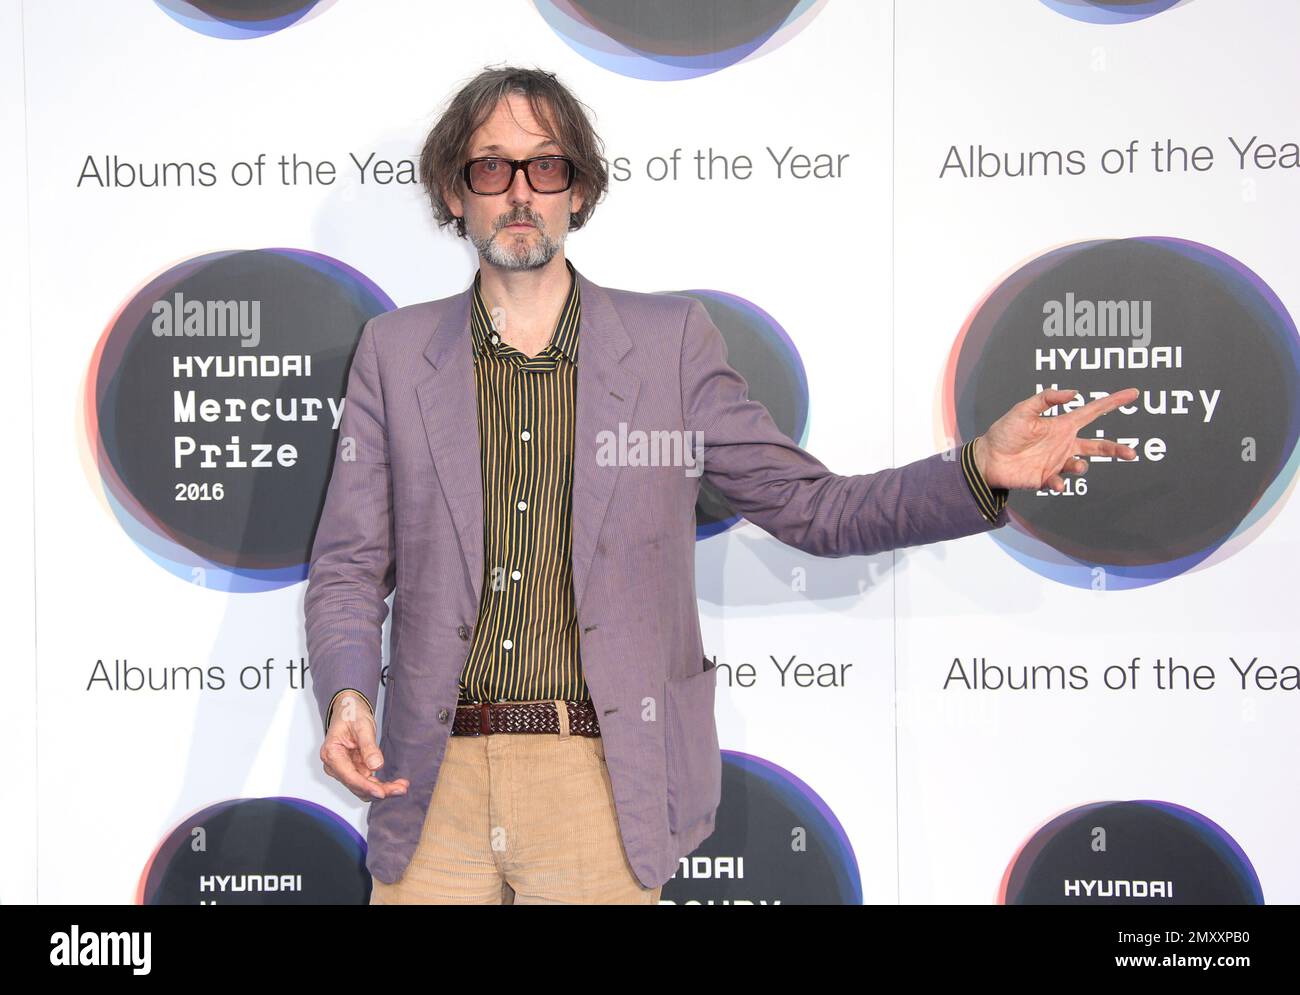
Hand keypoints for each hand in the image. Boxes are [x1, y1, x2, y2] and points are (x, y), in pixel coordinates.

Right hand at [320, 691, 408, 801]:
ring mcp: (344, 769)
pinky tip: (395, 784)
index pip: (349, 776)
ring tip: (402, 786)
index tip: (382, 792)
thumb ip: (369, 746)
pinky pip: (367, 781)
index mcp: (331, 754)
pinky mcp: (353, 770)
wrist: (350, 708)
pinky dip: (381, 785)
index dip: (366, 786)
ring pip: (363, 788)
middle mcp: (335, 766)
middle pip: (357, 786)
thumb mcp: (362, 726)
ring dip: (382, 790)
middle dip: (379, 790)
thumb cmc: (351, 714)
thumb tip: (376, 765)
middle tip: (400, 789)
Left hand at [974, 387, 1140, 491]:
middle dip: (1116, 449)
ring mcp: (1057, 462)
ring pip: (1081, 465)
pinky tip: (1054, 482)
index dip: (1112, 403)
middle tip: (1131, 453)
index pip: (1093, 412)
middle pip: (1098, 446)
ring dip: (1081, 466)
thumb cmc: (1004, 432)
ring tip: (1076, 465)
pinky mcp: (1046, 478)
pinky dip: (1060, 483)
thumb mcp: (1023, 410)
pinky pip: (1060, 482)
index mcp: (1062, 425)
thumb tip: (1074, 393)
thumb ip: (1046, 398)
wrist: (987, 458)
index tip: (1133, 394)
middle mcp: (1064, 444)